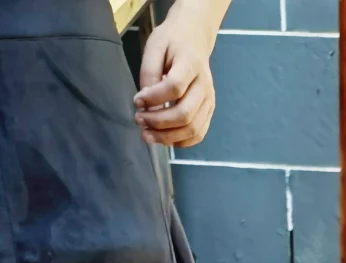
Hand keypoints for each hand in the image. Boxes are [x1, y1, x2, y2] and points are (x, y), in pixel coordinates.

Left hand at [134, 0, 228, 147]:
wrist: (194, 38)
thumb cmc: (172, 41)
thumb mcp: (155, 46)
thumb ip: (149, 72)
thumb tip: (145, 103)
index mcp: (191, 64)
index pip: (174, 88)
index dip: (153, 99)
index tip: (137, 101)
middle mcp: (204, 85)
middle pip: (184, 114)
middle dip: (158, 122)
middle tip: (139, 120)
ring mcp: (209, 100)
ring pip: (192, 129)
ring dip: (167, 137)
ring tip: (147, 135)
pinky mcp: (208, 111)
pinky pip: (197, 135)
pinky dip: (180, 141)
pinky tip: (164, 138)